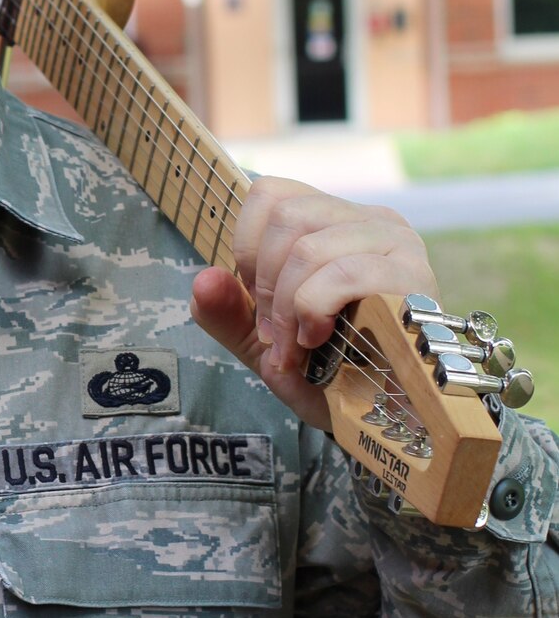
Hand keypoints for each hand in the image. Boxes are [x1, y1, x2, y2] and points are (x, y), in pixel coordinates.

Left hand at [189, 177, 438, 428]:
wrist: (390, 424)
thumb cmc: (334, 376)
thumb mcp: (264, 344)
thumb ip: (226, 312)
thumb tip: (203, 280)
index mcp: (336, 222)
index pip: (271, 193)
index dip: (248, 248)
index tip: (259, 302)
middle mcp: (371, 221)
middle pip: (286, 216)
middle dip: (265, 285)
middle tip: (277, 336)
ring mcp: (397, 244)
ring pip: (308, 247)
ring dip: (287, 308)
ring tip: (298, 346)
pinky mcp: (414, 277)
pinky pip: (343, 273)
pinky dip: (314, 311)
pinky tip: (320, 339)